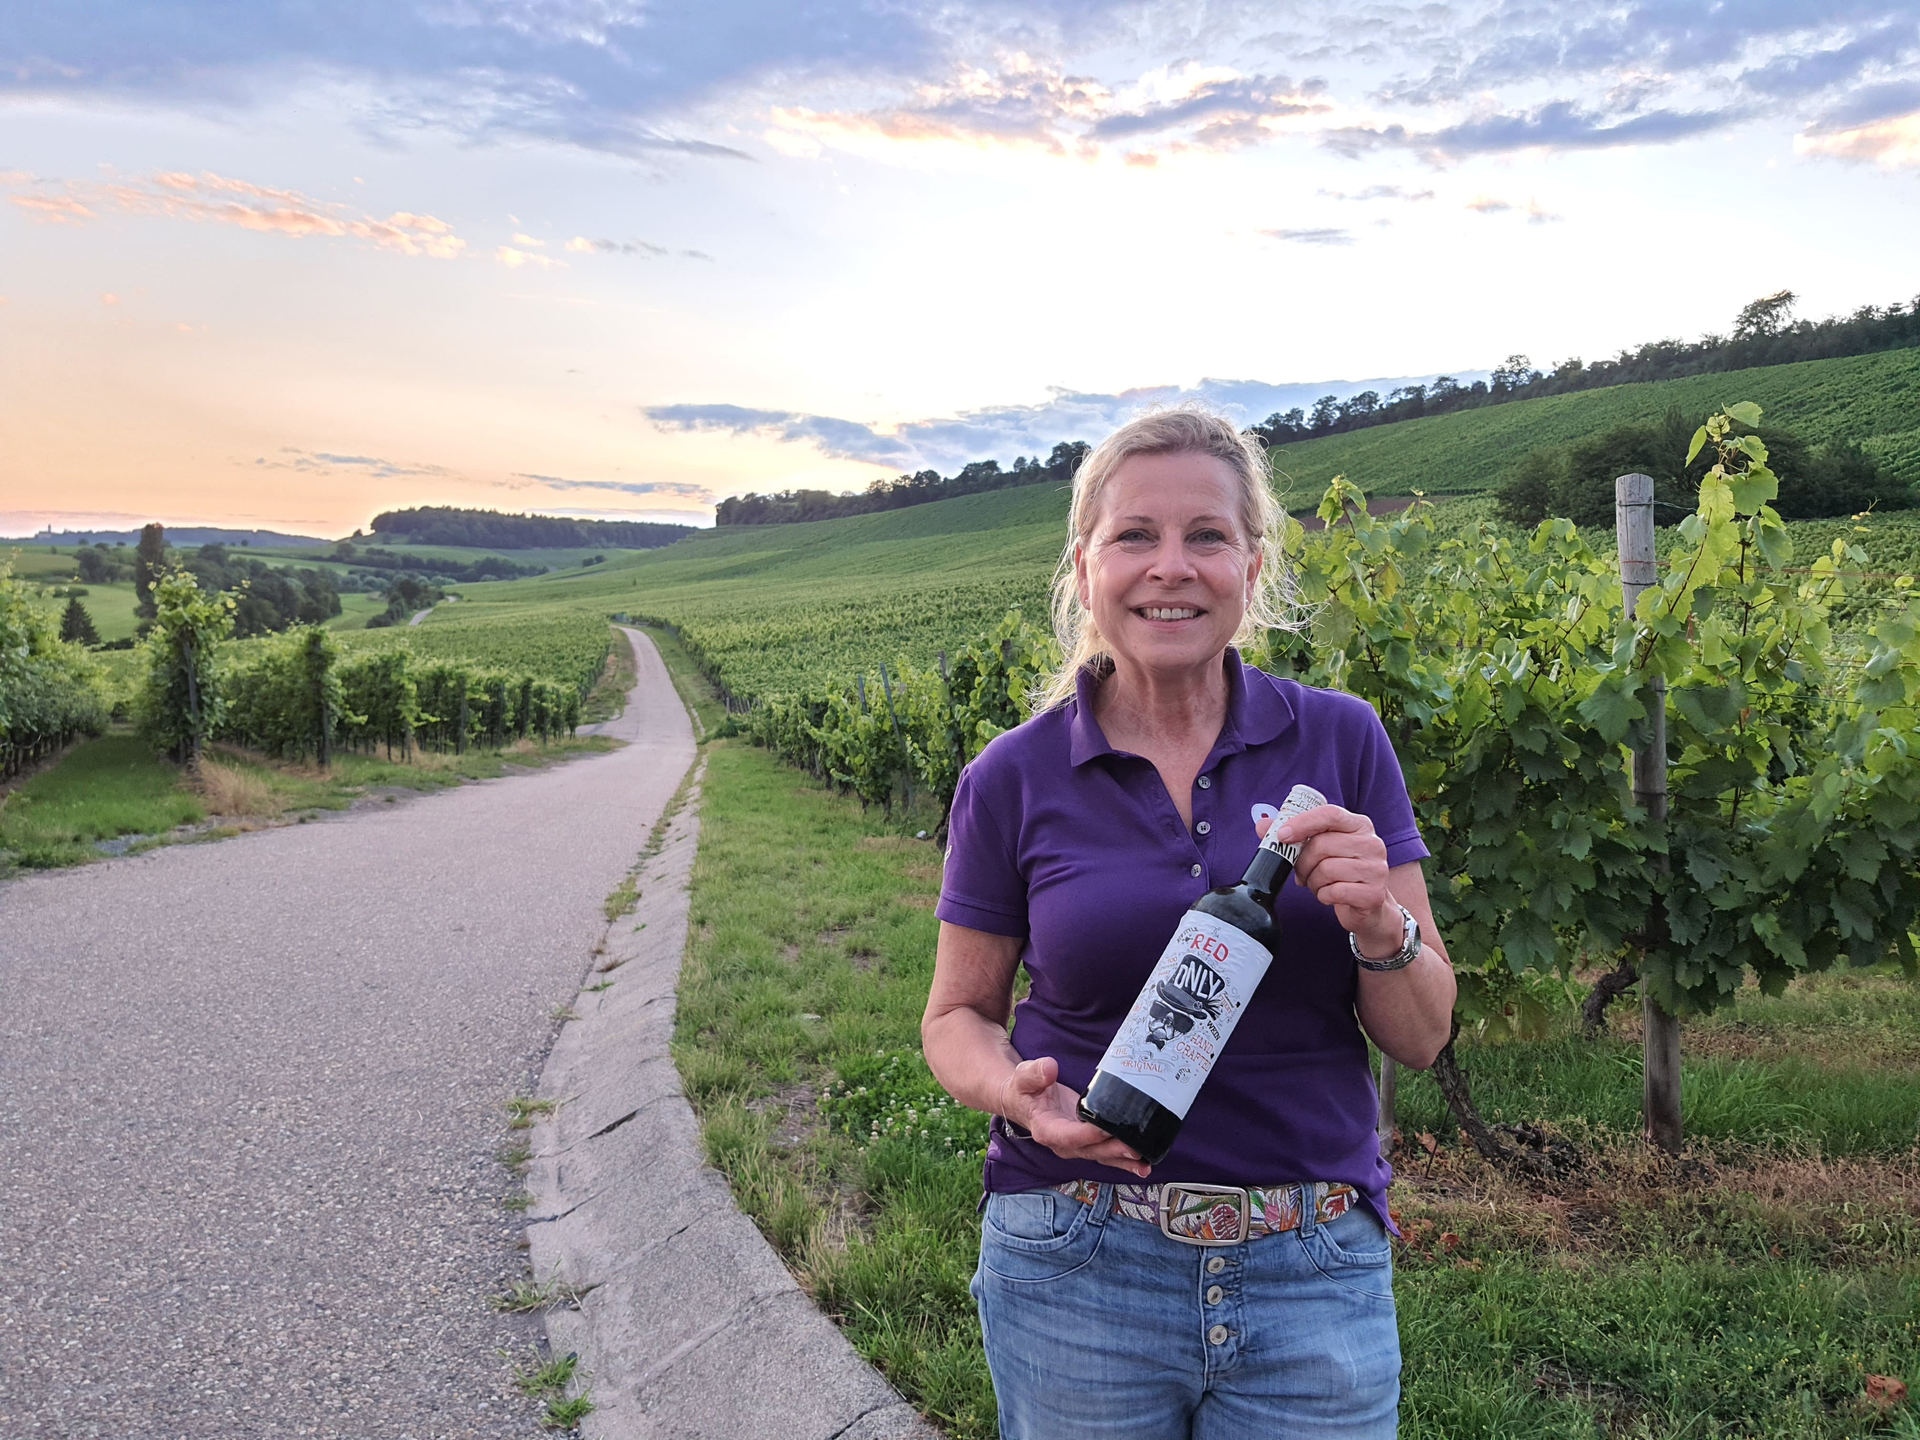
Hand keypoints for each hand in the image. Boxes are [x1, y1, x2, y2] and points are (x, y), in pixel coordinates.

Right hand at [999, 1056, 1151, 1177]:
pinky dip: (1125, 1160)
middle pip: (1091, 1150)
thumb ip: (1035, 1073)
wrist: (1022, 1101)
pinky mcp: (1088, 1142)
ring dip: (1124, 1160)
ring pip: (1102, 1155)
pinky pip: (1107, 1153)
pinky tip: (1143, 1163)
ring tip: (1145, 1163)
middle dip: (1114, 1151)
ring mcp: (1077, 1146)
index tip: (1106, 1128)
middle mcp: (1063, 1143)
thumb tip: (1050, 1068)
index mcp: (1046, 1130)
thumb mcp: (1023, 1076)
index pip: (1069, 1136)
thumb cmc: (1024, 1089)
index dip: (1087, 1134)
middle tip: (1136, 1148)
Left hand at [1262, 806, 1402, 958]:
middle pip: (1322, 845)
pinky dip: (1323, 896)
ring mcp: (1376, 869)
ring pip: (1326, 870)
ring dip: (1313, 881)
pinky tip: (1329, 895)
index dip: (1302, 823)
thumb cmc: (1340, 871)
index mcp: (1359, 825)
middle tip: (1301, 873)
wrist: (1367, 905)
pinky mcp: (1373, 893)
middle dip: (1302, 863)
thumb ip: (1293, 834)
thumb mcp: (1320, 848)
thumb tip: (1262, 824)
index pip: (1329, 814)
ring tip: (1318, 884)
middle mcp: (1372, 843)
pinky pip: (1334, 892)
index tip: (1282, 836)